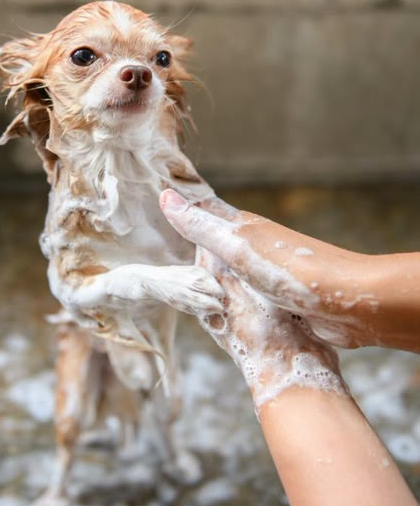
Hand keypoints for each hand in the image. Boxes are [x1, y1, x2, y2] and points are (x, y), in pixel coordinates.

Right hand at [160, 190, 379, 348]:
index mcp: (244, 228)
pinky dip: (226, 299)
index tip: (157, 199)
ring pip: (226, 270)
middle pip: (214, 241)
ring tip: (179, 279)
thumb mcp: (239, 248)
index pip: (206, 210)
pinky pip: (241, 295)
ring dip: (207, 274)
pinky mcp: (276, 298)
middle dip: (191, 241)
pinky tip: (215, 307)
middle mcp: (254, 246)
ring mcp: (265, 273)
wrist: (349, 302)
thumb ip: (202, 227)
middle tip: (159, 242)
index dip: (184, 205)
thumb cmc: (294, 271)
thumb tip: (166, 198)